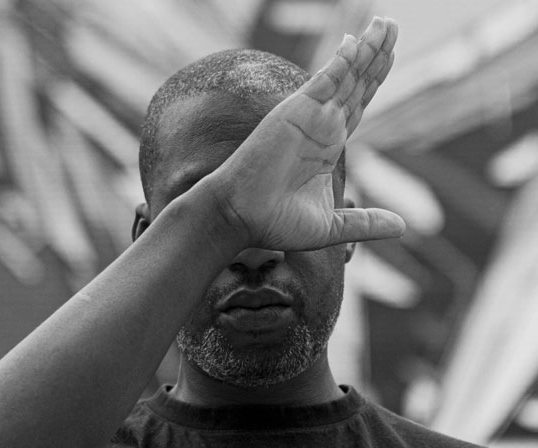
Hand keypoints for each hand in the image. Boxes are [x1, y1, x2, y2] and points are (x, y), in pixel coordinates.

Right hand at [213, 16, 404, 250]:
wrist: (243, 218)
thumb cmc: (277, 224)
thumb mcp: (333, 227)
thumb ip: (366, 222)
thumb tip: (402, 226)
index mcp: (328, 149)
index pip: (357, 106)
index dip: (373, 81)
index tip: (389, 56)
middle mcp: (320, 128)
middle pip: (355, 84)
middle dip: (376, 56)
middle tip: (393, 26)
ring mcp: (308, 117)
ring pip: (345, 75)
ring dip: (366, 48)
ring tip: (387, 23)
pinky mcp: (295, 111)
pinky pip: (325, 79)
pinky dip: (342, 60)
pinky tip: (358, 42)